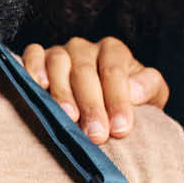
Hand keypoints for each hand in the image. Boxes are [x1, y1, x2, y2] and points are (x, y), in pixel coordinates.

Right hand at [20, 36, 168, 142]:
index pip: (114, 71)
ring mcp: (60, 51)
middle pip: (85, 71)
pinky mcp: (38, 57)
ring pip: (58, 64)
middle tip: (96, 134)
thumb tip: (135, 92)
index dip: (117, 100)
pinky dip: (33, 68)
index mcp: (113, 51)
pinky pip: (33, 56)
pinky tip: (39, 87)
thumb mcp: (150, 93)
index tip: (120, 128)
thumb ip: (149, 87)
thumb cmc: (126, 100)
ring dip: (62, 92)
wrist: (100, 104)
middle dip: (91, 105)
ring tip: (68, 117)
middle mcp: (84, 48)